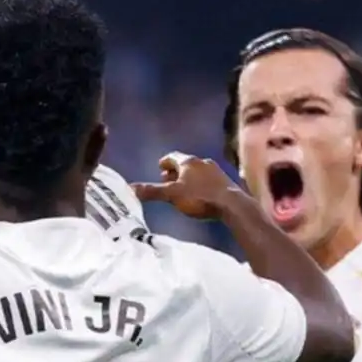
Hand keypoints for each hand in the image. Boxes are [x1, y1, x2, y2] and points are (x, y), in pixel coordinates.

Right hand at [131, 152, 247, 219]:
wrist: (231, 204)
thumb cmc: (199, 197)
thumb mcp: (171, 195)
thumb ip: (151, 191)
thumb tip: (130, 188)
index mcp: (188, 162)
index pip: (172, 157)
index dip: (164, 162)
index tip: (159, 168)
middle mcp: (202, 162)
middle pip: (185, 164)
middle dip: (174, 172)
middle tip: (167, 180)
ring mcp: (215, 170)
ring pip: (197, 171)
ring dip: (187, 178)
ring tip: (181, 189)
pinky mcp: (224, 181)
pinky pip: (207, 179)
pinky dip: (199, 184)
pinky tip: (198, 194)